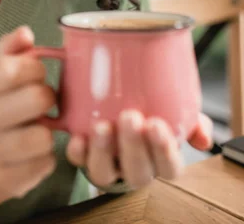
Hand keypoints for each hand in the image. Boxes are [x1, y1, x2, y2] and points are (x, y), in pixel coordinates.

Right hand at [0, 26, 56, 201]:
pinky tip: (34, 151)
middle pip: (35, 99)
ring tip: (38, 126)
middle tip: (43, 101)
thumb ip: (12, 51)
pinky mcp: (2, 183)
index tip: (38, 73)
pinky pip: (45, 164)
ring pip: (43, 136)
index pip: (11, 68)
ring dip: (49, 130)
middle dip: (47, 98)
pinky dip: (46, 156)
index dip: (35, 68)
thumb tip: (25, 33)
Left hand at [66, 111, 212, 189]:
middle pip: (136, 170)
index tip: (158, 125)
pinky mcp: (84, 156)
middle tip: (130, 117)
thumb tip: (204, 137)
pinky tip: (78, 136)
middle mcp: (134, 168)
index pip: (169, 168)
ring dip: (102, 151)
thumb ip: (193, 121)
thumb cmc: (152, 113)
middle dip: (133, 146)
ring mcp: (108, 165)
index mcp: (160, 160)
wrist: (120, 109)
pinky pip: (78, 161)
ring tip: (102, 127)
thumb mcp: (176, 114)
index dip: (164, 150)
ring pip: (104, 172)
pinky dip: (77, 151)